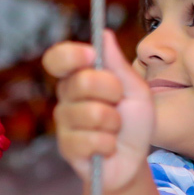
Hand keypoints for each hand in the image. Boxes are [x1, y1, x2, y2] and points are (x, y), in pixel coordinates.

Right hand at [41, 30, 154, 192]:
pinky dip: (108, 144)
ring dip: (114, 123)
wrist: (133, 160)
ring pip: (90, 113)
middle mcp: (66, 96)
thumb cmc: (134, 122)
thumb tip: (104, 34)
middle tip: (120, 103)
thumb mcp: (136, 90)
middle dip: (112, 92)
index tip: (91, 56)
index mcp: (79, 76)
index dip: (71, 54)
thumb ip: (119, 65)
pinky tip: (108, 147)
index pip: (57, 58)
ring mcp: (64, 122)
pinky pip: (90, 140)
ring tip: (115, 130)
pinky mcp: (67, 147)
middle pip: (82, 81)